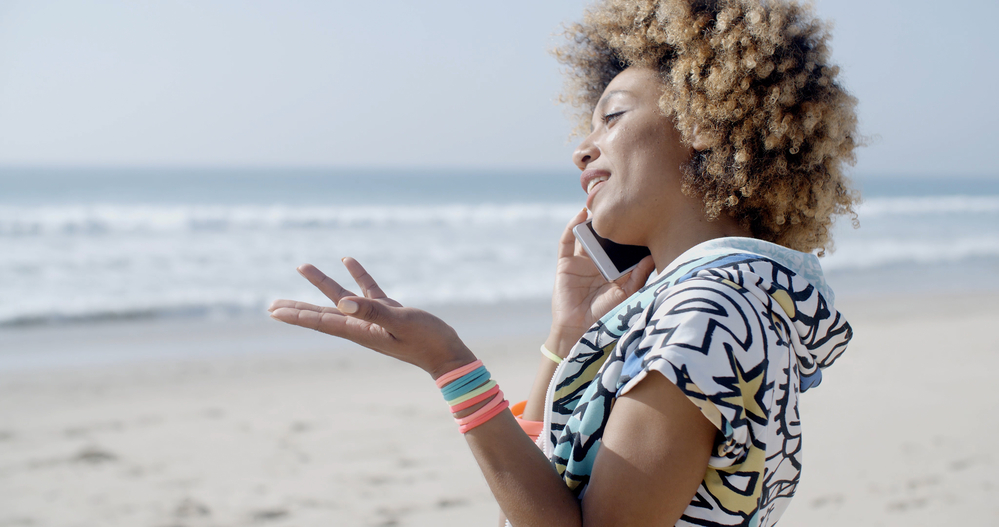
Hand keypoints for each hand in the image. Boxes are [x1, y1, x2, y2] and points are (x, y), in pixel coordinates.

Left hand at [268, 258, 475, 378]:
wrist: (448, 355)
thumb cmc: (427, 341)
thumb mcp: (400, 323)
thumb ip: (372, 312)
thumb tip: (341, 303)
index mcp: (360, 331)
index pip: (321, 320)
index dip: (297, 315)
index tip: (273, 311)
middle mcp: (362, 326)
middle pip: (322, 314)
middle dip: (298, 308)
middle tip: (271, 306)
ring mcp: (375, 319)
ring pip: (341, 298)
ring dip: (322, 283)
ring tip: (303, 267)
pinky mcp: (390, 312)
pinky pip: (367, 291)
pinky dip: (357, 275)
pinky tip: (348, 260)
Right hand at [547, 209, 654, 355]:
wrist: (582, 331)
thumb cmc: (607, 316)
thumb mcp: (628, 294)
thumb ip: (639, 276)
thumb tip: (653, 255)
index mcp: (614, 269)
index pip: (621, 245)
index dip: (627, 231)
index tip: (639, 214)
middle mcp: (598, 262)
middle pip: (604, 236)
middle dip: (611, 221)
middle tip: (621, 202)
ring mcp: (581, 262)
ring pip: (586, 235)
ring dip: (592, 219)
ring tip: (601, 201)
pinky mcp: (565, 264)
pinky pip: (567, 241)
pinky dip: (572, 226)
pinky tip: (581, 214)